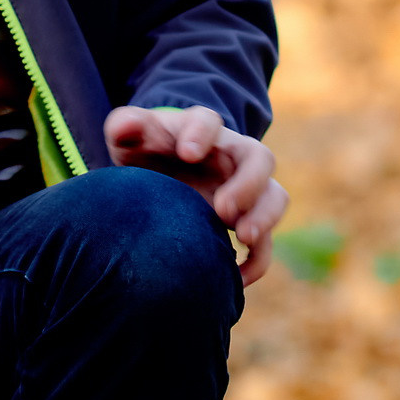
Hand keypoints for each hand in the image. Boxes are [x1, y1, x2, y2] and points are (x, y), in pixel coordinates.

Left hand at [105, 103, 287, 289]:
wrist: (160, 175)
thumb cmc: (147, 151)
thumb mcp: (130, 138)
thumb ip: (124, 127)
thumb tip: (125, 126)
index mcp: (201, 129)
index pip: (208, 121)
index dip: (202, 134)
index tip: (187, 154)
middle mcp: (232, 156)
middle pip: (259, 158)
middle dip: (247, 183)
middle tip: (223, 208)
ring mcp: (245, 188)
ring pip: (275, 196)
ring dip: (264, 217)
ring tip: (244, 237)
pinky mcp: (246, 221)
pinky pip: (266, 243)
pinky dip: (258, 260)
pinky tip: (237, 278)